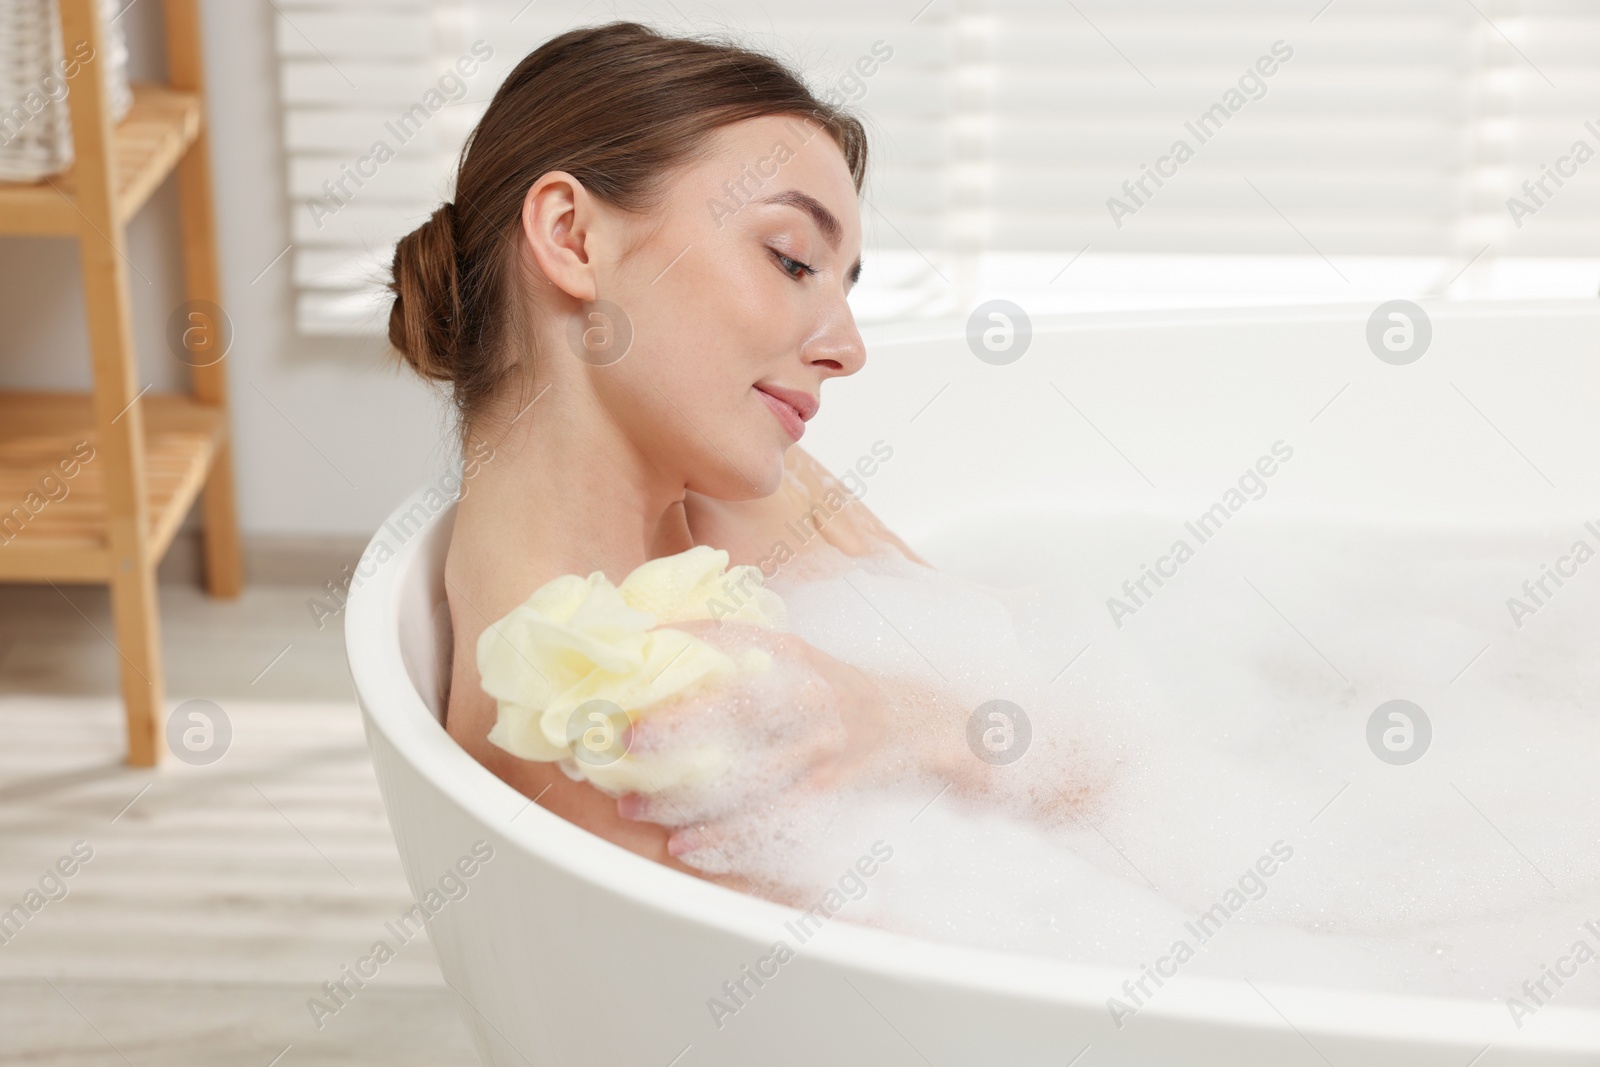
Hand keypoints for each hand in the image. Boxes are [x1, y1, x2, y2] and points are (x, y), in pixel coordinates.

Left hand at [611, 619, 894, 865]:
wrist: (911, 721)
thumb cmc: (830, 688)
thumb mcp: (794, 655)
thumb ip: (738, 652)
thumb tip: (651, 647)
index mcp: (792, 653)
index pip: (732, 636)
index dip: (683, 638)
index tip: (633, 647)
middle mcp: (809, 693)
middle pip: (741, 708)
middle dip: (681, 725)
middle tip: (628, 741)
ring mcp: (823, 744)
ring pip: (750, 776)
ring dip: (688, 796)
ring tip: (634, 807)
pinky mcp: (830, 788)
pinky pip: (773, 817)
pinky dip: (727, 837)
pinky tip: (686, 846)